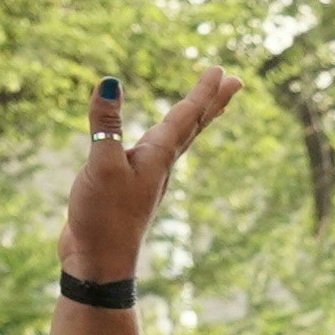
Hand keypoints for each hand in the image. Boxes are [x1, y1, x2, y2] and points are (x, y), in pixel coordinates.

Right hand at [65, 64, 235, 283]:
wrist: (98, 264)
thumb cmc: (102, 218)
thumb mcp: (101, 165)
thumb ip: (105, 124)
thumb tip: (111, 82)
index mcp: (158, 157)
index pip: (187, 116)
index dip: (204, 91)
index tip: (223, 70)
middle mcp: (160, 165)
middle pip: (193, 126)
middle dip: (213, 101)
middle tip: (235, 80)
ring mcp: (148, 177)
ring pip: (179, 139)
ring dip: (195, 118)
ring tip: (207, 103)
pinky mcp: (132, 187)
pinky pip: (157, 153)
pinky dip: (166, 138)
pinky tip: (159, 141)